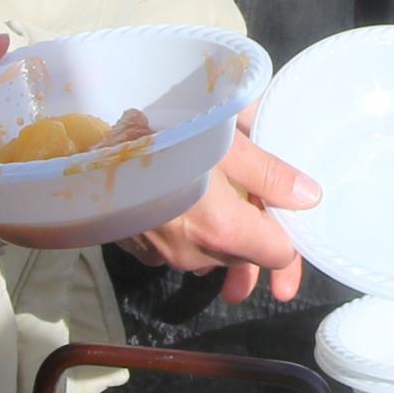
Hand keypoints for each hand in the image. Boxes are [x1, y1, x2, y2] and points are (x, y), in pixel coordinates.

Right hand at [125, 118, 317, 302]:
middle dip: (258, 235)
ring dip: (225, 235)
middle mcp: (197, 255)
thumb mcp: (223, 142)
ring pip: (213, 253)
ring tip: (229, 204)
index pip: (279, 255)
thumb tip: (309, 198)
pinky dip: (192, 232)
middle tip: (262, 204)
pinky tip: (189, 206)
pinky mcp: (142, 250)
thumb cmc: (161, 135)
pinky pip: (181, 248)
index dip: (292, 237)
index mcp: (224, 231)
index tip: (292, 218)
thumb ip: (269, 174)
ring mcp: (166, 257)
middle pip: (246, 255)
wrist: (84, 148)